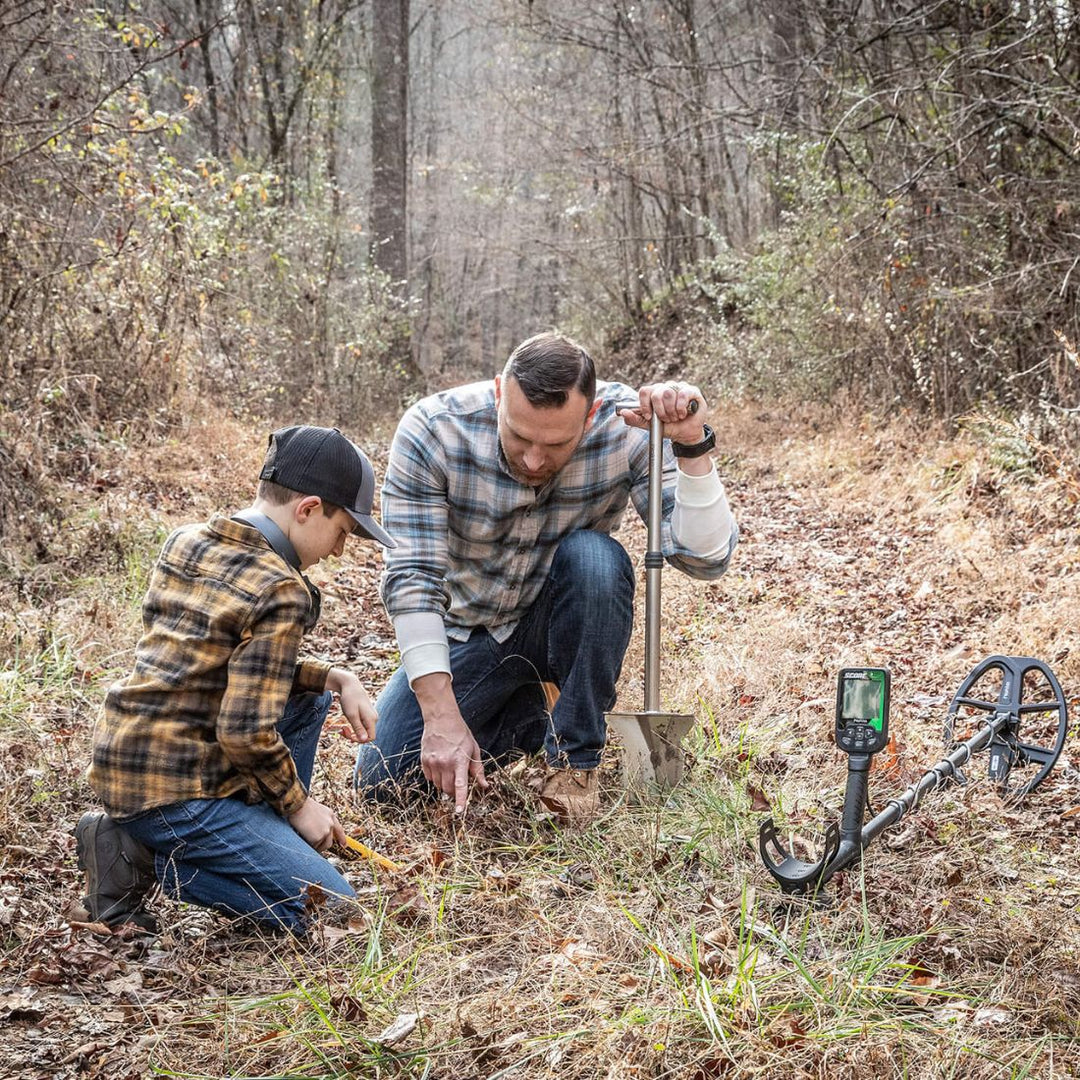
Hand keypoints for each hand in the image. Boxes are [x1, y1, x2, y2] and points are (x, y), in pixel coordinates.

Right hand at [289, 796, 345, 852]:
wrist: (297, 805)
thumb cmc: (301, 806)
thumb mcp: (316, 810)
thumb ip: (321, 820)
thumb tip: (317, 830)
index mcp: (330, 814)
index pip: (338, 829)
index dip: (341, 838)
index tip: (344, 845)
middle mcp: (330, 823)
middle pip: (329, 841)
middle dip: (322, 845)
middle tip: (314, 847)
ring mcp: (325, 831)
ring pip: (321, 845)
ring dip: (314, 845)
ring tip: (304, 840)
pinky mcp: (318, 837)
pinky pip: (313, 846)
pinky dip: (308, 845)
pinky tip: (302, 838)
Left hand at [326, 667, 376, 742]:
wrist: (350, 685)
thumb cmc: (350, 699)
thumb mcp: (351, 715)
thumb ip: (358, 728)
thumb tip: (364, 740)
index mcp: (371, 719)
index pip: (370, 738)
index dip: (359, 740)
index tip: (348, 735)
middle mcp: (374, 718)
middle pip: (366, 735)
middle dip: (354, 736)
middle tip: (342, 730)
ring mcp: (371, 716)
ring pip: (363, 731)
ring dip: (353, 732)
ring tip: (343, 727)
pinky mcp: (367, 714)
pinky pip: (362, 725)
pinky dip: (354, 727)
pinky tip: (347, 723)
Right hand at [413, 673, 487, 812]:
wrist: (441, 718)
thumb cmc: (460, 734)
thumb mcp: (473, 749)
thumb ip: (478, 769)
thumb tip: (484, 786)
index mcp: (459, 760)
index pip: (460, 785)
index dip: (460, 800)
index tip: (459, 812)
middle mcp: (444, 763)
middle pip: (448, 789)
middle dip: (455, 792)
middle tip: (459, 784)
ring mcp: (432, 762)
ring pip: (439, 785)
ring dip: (445, 785)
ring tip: (450, 770)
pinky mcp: (424, 761)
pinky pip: (430, 778)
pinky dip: (436, 778)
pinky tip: (441, 767)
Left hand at [619, 380, 708, 444]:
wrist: (685, 435)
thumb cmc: (668, 427)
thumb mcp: (649, 426)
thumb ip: (635, 419)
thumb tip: (623, 412)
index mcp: (654, 393)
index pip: (644, 391)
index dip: (645, 405)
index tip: (649, 417)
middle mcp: (665, 387)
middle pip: (657, 394)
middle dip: (661, 412)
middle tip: (666, 419)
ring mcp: (679, 387)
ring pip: (669, 393)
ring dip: (671, 411)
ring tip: (675, 417)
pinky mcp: (692, 390)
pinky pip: (683, 394)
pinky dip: (681, 407)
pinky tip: (683, 413)